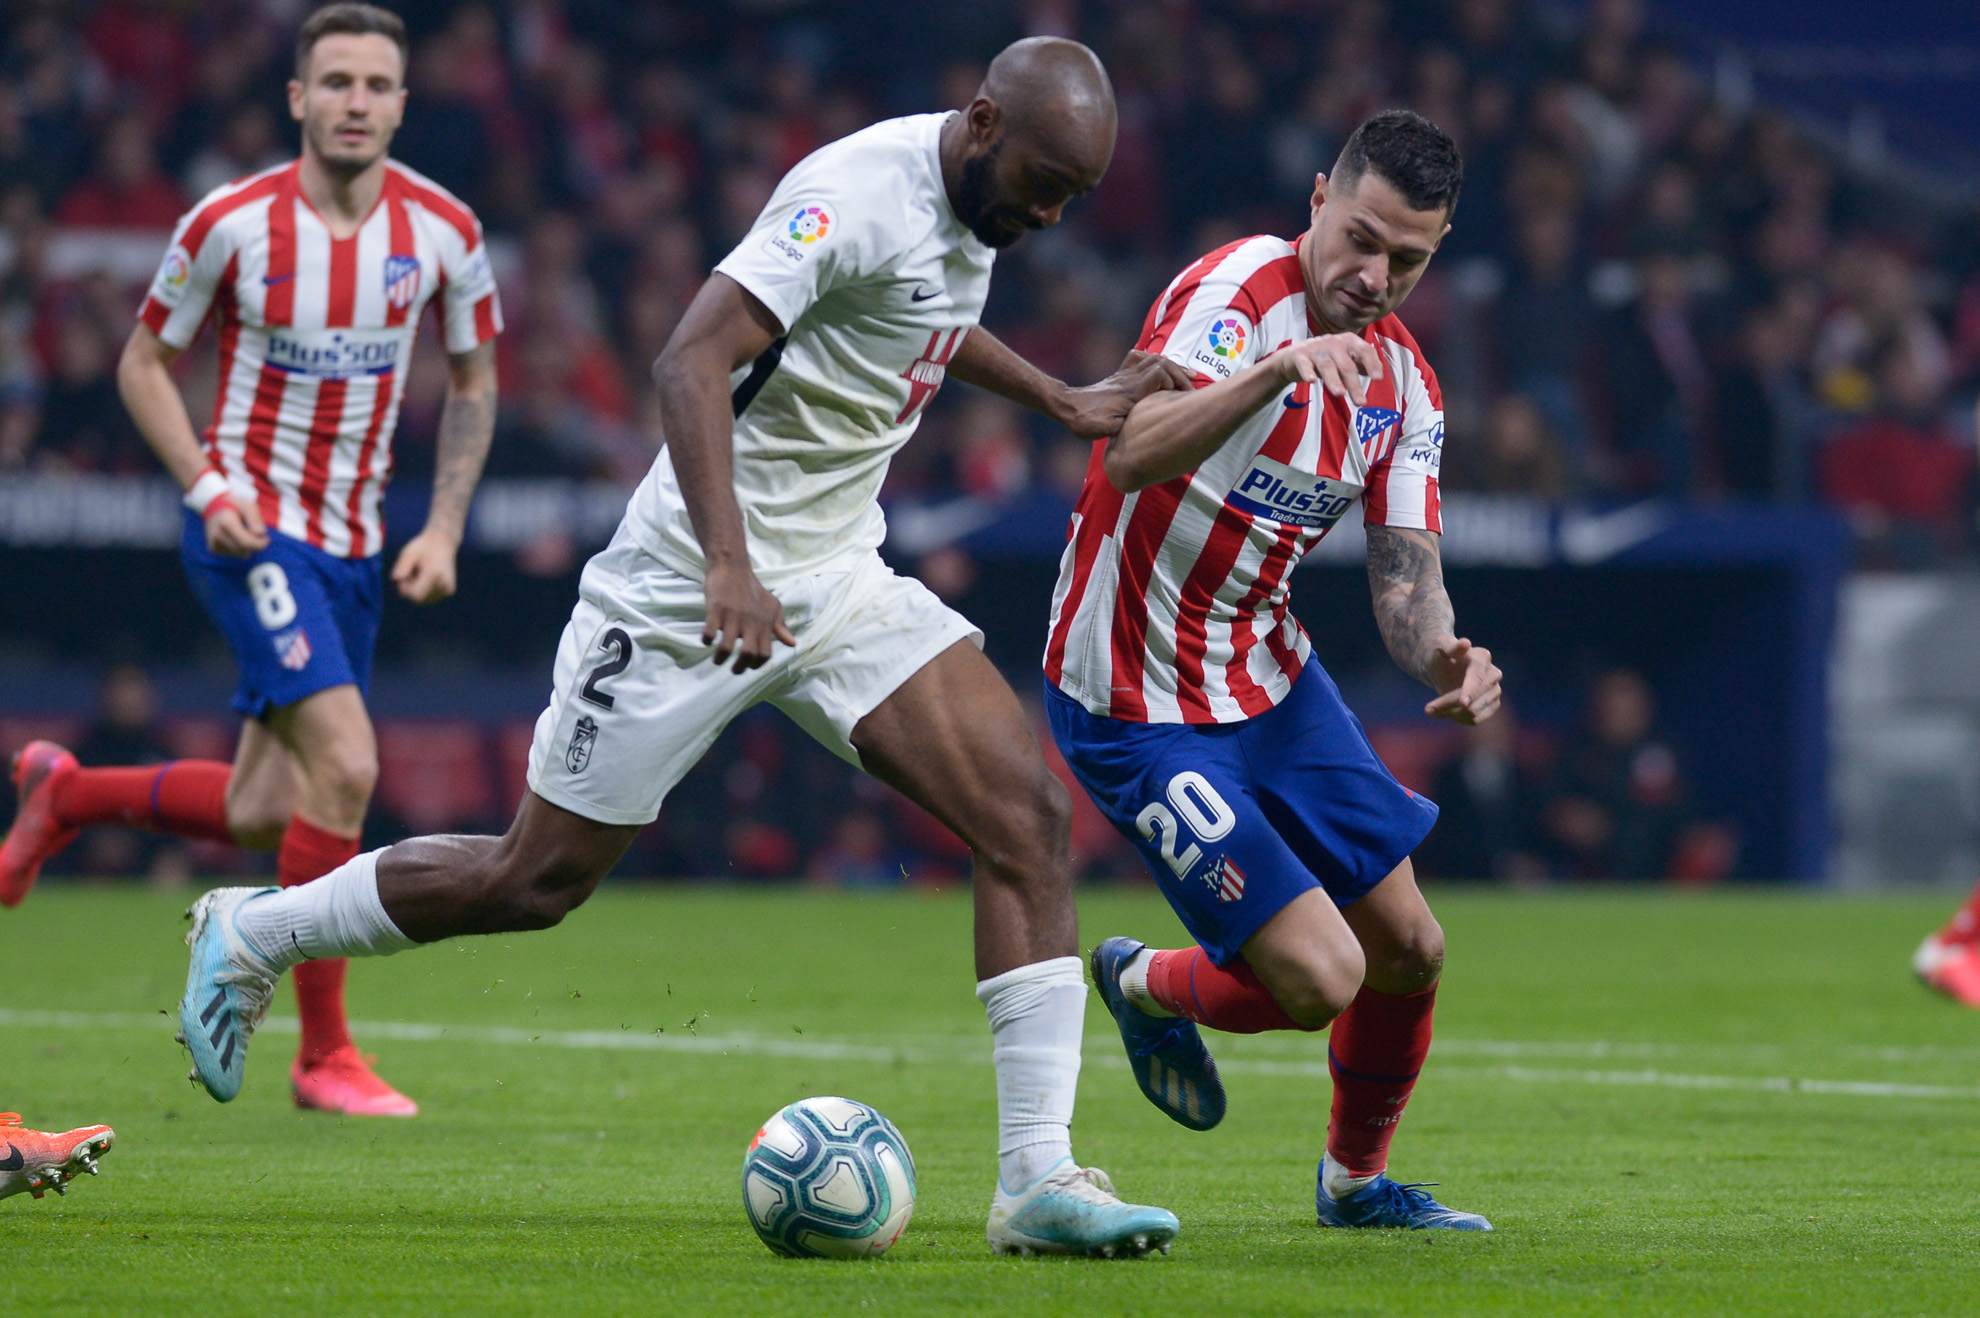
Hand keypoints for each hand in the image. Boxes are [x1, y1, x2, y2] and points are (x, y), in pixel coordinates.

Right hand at [205, 500, 268, 557]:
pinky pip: (235, 554)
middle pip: (245, 550)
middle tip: (258, 535)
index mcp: (226, 523)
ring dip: (248, 547)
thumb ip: (255, 519)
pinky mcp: (214, 549)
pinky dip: (240, 548)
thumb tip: (260, 533)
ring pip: (241, 554)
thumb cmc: (235, 506)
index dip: (260, 544)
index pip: (246, 542)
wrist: (214, 507)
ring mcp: (214, 543)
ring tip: (245, 533)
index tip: (266, 538)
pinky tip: (236, 537)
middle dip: (256, 545)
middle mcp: (217, 535)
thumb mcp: (248, 506)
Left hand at [391, 528, 459, 603]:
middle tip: (412, 572)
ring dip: (417, 590)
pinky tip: (426, 578)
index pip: (415, 595)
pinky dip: (424, 591)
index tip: (404, 576)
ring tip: (420, 574)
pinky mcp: (448, 591)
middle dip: (410, 589)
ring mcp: (447, 589)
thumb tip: (396, 579)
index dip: (405, 589)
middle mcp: (443, 584)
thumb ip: (401, 565)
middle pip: (418, 599)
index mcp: (434, 574)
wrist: (444, 543)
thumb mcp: (409, 552)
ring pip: (424, 600)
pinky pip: (430, 598)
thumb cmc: (423, 547)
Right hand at [702, 560, 796, 673]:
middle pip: (747, 654)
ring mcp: (732, 616)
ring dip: (720, 658)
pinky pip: (709, 632)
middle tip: (734, 670)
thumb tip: (792, 644)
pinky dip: (706, 640)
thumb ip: (781, 626)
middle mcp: (749, 622)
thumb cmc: (753, 589)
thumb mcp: (772, 606)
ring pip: (726, 647)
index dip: (757, 665)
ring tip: (718, 660)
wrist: (733, 567)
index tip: (750, 666)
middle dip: (739, 668)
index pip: (765, 654)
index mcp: (764, 624)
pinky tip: (707, 639)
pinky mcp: (716, 609)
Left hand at [1056, 349, 1194, 438]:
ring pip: (1153, 358)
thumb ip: (1130, 425)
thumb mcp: (1108, 429)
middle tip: (1192, 386)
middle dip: (1180, 373)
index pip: (1159, 374)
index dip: (1175, 381)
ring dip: (1171, 365)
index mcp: (1132, 392)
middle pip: (1161, 362)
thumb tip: (1149, 428)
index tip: (1183, 396)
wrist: (1067, 407)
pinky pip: (1138, 358)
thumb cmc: (1087, 421)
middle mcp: (1130, 379)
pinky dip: (1152, 359)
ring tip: (1186, 376)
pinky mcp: (1119, 376)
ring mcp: (1125, 375)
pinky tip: (1160, 368)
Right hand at [1272, 333, 1384, 405]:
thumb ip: (1361, 365)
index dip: (1372, 363)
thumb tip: (1379, 374)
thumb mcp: (1344, 359)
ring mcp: (1315, 348)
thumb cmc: (1325, 359)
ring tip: (1340, 394)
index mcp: (1348, 341)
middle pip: (1346, 364)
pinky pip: (1304, 364)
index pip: (1364, 350)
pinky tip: (1311, 382)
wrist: (1293, 357)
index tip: (1378, 379)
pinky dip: (1307, 372)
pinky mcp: (1298, 355)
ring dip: (1334, 380)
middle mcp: (1333, 342)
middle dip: (1354, 383)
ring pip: (1327, 365)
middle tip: (1361, 402)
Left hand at [1423, 636, 1501, 724]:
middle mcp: (1493, 674)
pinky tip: (1445, 711)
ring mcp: (1495, 690)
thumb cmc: (1440, 656)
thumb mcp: (1440, 648)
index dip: (1470, 691)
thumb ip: (1452, 647)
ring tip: (1432, 709)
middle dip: (1450, 704)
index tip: (1462, 703)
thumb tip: (1465, 643)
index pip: (1477, 678)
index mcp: (1482, 657)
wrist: (1444, 667)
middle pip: (1474, 698)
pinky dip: (1458, 719)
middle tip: (1427, 709)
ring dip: (1451, 713)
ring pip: (1474, 712)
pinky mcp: (1492, 705)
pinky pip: (1475, 720)